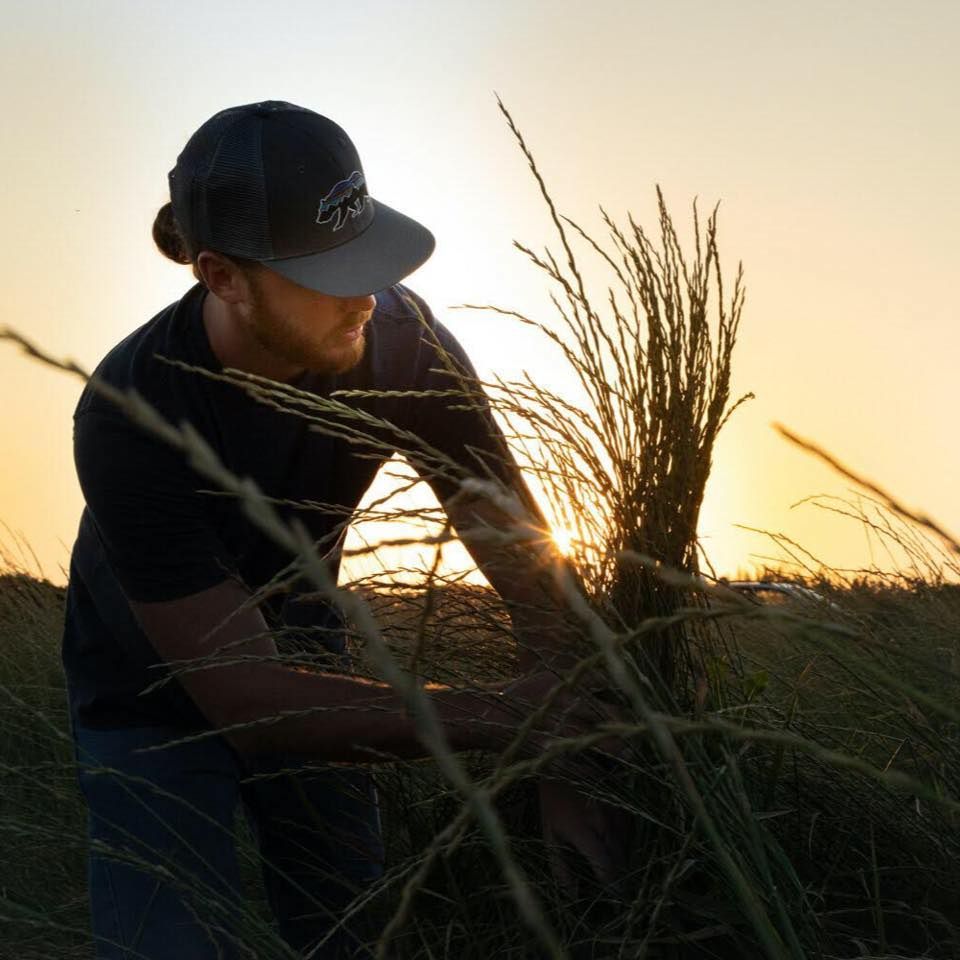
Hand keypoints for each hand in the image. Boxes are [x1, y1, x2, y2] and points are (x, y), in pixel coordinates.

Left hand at [538, 777, 629, 894]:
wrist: (563, 763)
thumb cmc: (552, 799)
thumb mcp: (549, 834)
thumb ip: (560, 866)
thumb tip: (572, 893)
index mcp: (582, 830)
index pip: (604, 865)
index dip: (611, 884)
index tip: (614, 898)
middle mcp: (601, 821)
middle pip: (619, 857)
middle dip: (620, 875)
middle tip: (619, 891)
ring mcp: (613, 810)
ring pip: (626, 843)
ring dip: (624, 859)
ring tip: (621, 873)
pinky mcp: (620, 801)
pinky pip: (629, 828)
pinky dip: (627, 841)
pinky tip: (622, 849)